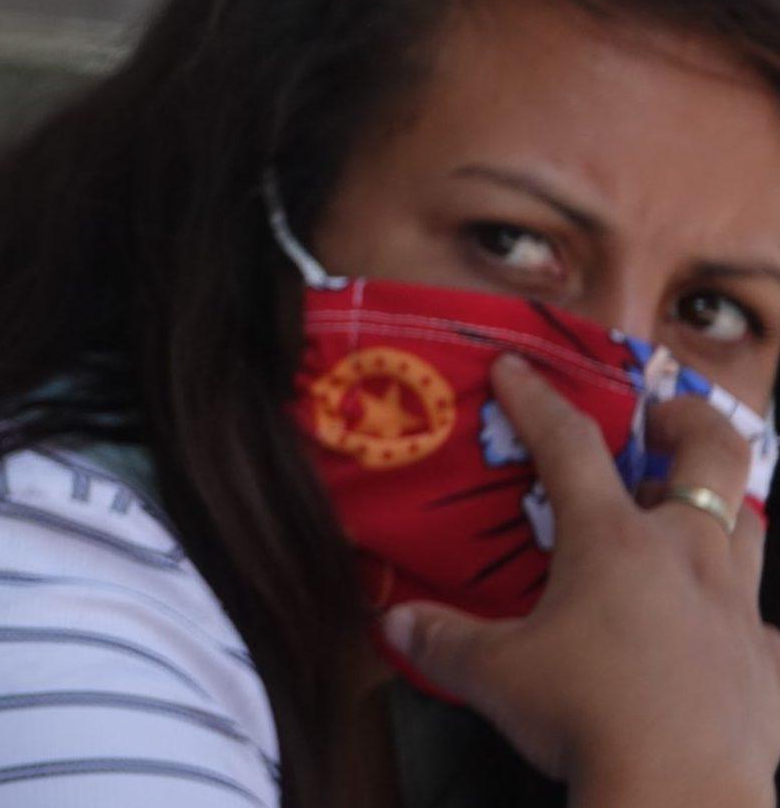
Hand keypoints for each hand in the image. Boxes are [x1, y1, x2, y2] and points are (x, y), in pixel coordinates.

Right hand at [384, 355, 779, 806]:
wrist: (678, 791)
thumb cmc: (582, 715)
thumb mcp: (490, 674)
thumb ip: (439, 637)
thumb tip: (391, 620)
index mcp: (613, 541)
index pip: (570, 445)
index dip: (537, 400)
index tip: (514, 368)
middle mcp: (685, 555)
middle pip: (712, 452)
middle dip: (686, 419)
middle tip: (658, 420)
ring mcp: (736, 606)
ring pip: (749, 522)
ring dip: (720, 506)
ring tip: (685, 516)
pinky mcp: (766, 661)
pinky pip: (765, 622)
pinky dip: (741, 617)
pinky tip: (718, 635)